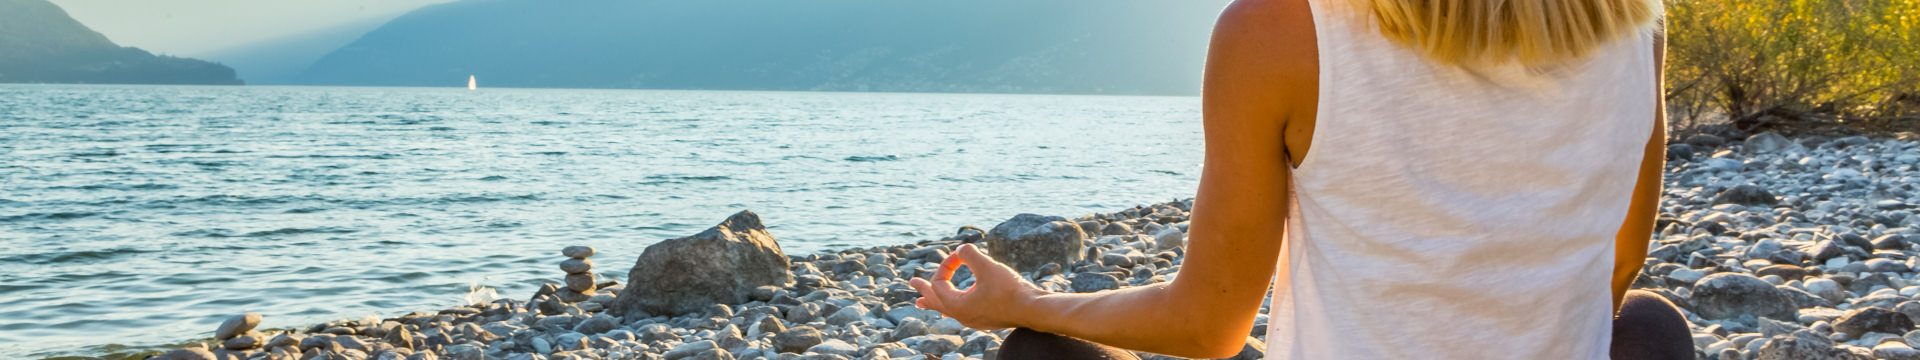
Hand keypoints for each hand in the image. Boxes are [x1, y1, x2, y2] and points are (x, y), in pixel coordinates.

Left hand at [908, 243, 1045, 329]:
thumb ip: (969, 254)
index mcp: (958, 305)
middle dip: (924, 290)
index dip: (946, 265)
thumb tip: (960, 249)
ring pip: (947, 309)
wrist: (1033, 309)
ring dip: (935, 301)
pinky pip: (960, 312)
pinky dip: (951, 306)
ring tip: (922, 302)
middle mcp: (962, 316)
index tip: (959, 255)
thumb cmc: (1010, 290)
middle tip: (912, 283)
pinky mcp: (985, 318)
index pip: (940, 283)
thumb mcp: (987, 266)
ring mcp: (974, 319)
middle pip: (936, 301)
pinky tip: (953, 307)